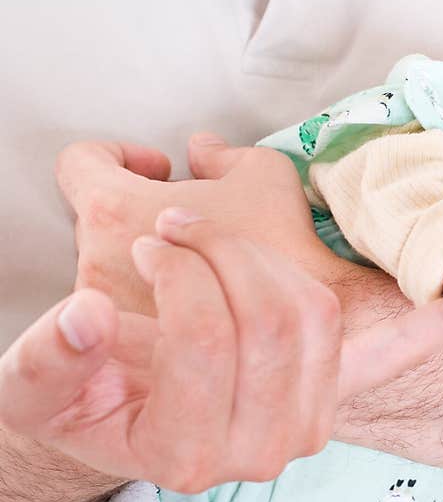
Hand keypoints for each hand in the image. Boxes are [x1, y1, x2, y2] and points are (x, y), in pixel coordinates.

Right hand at [0, 211, 442, 492]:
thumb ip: (51, 358)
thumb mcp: (37, 385)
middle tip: (175, 227)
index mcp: (187, 449)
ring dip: (271, 258)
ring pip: (317, 312)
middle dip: (220, 253)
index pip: (205, 339)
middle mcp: (262, 446)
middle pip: (272, 319)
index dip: (178, 274)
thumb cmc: (82, 400)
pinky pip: (389, 359)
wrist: (119, 422)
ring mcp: (307, 419)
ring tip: (217, 240)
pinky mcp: (331, 390)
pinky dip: (428, 328)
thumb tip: (86, 320)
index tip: (149, 242)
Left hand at [56, 134, 337, 315]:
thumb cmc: (282, 244)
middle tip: (192, 221)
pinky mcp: (128, 350)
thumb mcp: (264, 173)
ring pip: (112, 267)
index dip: (120, 155)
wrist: (303, 325)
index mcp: (116, 208)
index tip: (159, 170)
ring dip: (148, 258)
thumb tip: (202, 150)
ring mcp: (108, 312)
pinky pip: (128, 315)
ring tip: (201, 265)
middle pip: (97, 218)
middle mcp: (96, 261)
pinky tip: (199, 303)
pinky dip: (156, 301)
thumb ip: (221, 152)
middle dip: (142, 212)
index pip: (80, 162)